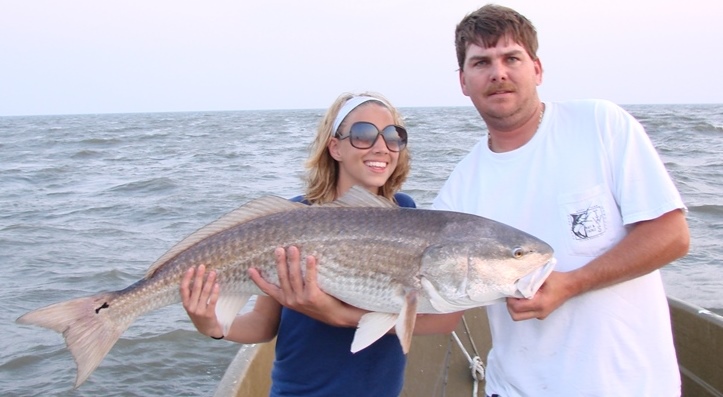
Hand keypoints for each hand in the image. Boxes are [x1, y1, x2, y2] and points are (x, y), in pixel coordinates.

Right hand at [180, 264, 223, 337]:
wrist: (207, 329)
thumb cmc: (199, 313)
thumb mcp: (192, 305)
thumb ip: (192, 294)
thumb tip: (196, 276)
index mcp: (185, 303)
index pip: (183, 289)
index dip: (186, 278)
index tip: (191, 268)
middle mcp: (190, 307)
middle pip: (195, 288)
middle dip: (199, 276)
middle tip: (202, 266)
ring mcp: (199, 311)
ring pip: (204, 293)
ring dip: (209, 281)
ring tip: (213, 273)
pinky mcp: (209, 314)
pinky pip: (212, 301)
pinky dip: (215, 292)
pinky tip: (217, 285)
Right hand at [249, 246, 364, 326]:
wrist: (336, 316)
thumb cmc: (319, 304)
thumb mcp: (300, 299)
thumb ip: (293, 287)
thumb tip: (288, 266)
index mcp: (285, 301)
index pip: (268, 289)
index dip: (258, 279)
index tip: (250, 269)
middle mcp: (291, 301)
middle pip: (282, 277)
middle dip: (280, 262)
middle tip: (279, 249)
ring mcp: (301, 299)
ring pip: (294, 276)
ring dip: (293, 261)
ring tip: (293, 248)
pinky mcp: (313, 297)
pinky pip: (310, 279)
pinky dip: (310, 267)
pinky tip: (310, 257)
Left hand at [506, 271, 571, 320]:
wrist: (571, 286)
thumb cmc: (557, 279)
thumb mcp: (540, 276)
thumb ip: (526, 280)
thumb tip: (512, 282)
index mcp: (540, 303)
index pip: (517, 307)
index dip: (510, 299)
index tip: (510, 290)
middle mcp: (540, 312)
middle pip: (516, 316)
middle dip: (510, 306)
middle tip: (512, 295)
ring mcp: (541, 315)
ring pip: (520, 316)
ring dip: (515, 307)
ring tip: (519, 295)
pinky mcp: (542, 314)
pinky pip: (526, 314)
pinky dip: (522, 307)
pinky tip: (525, 297)